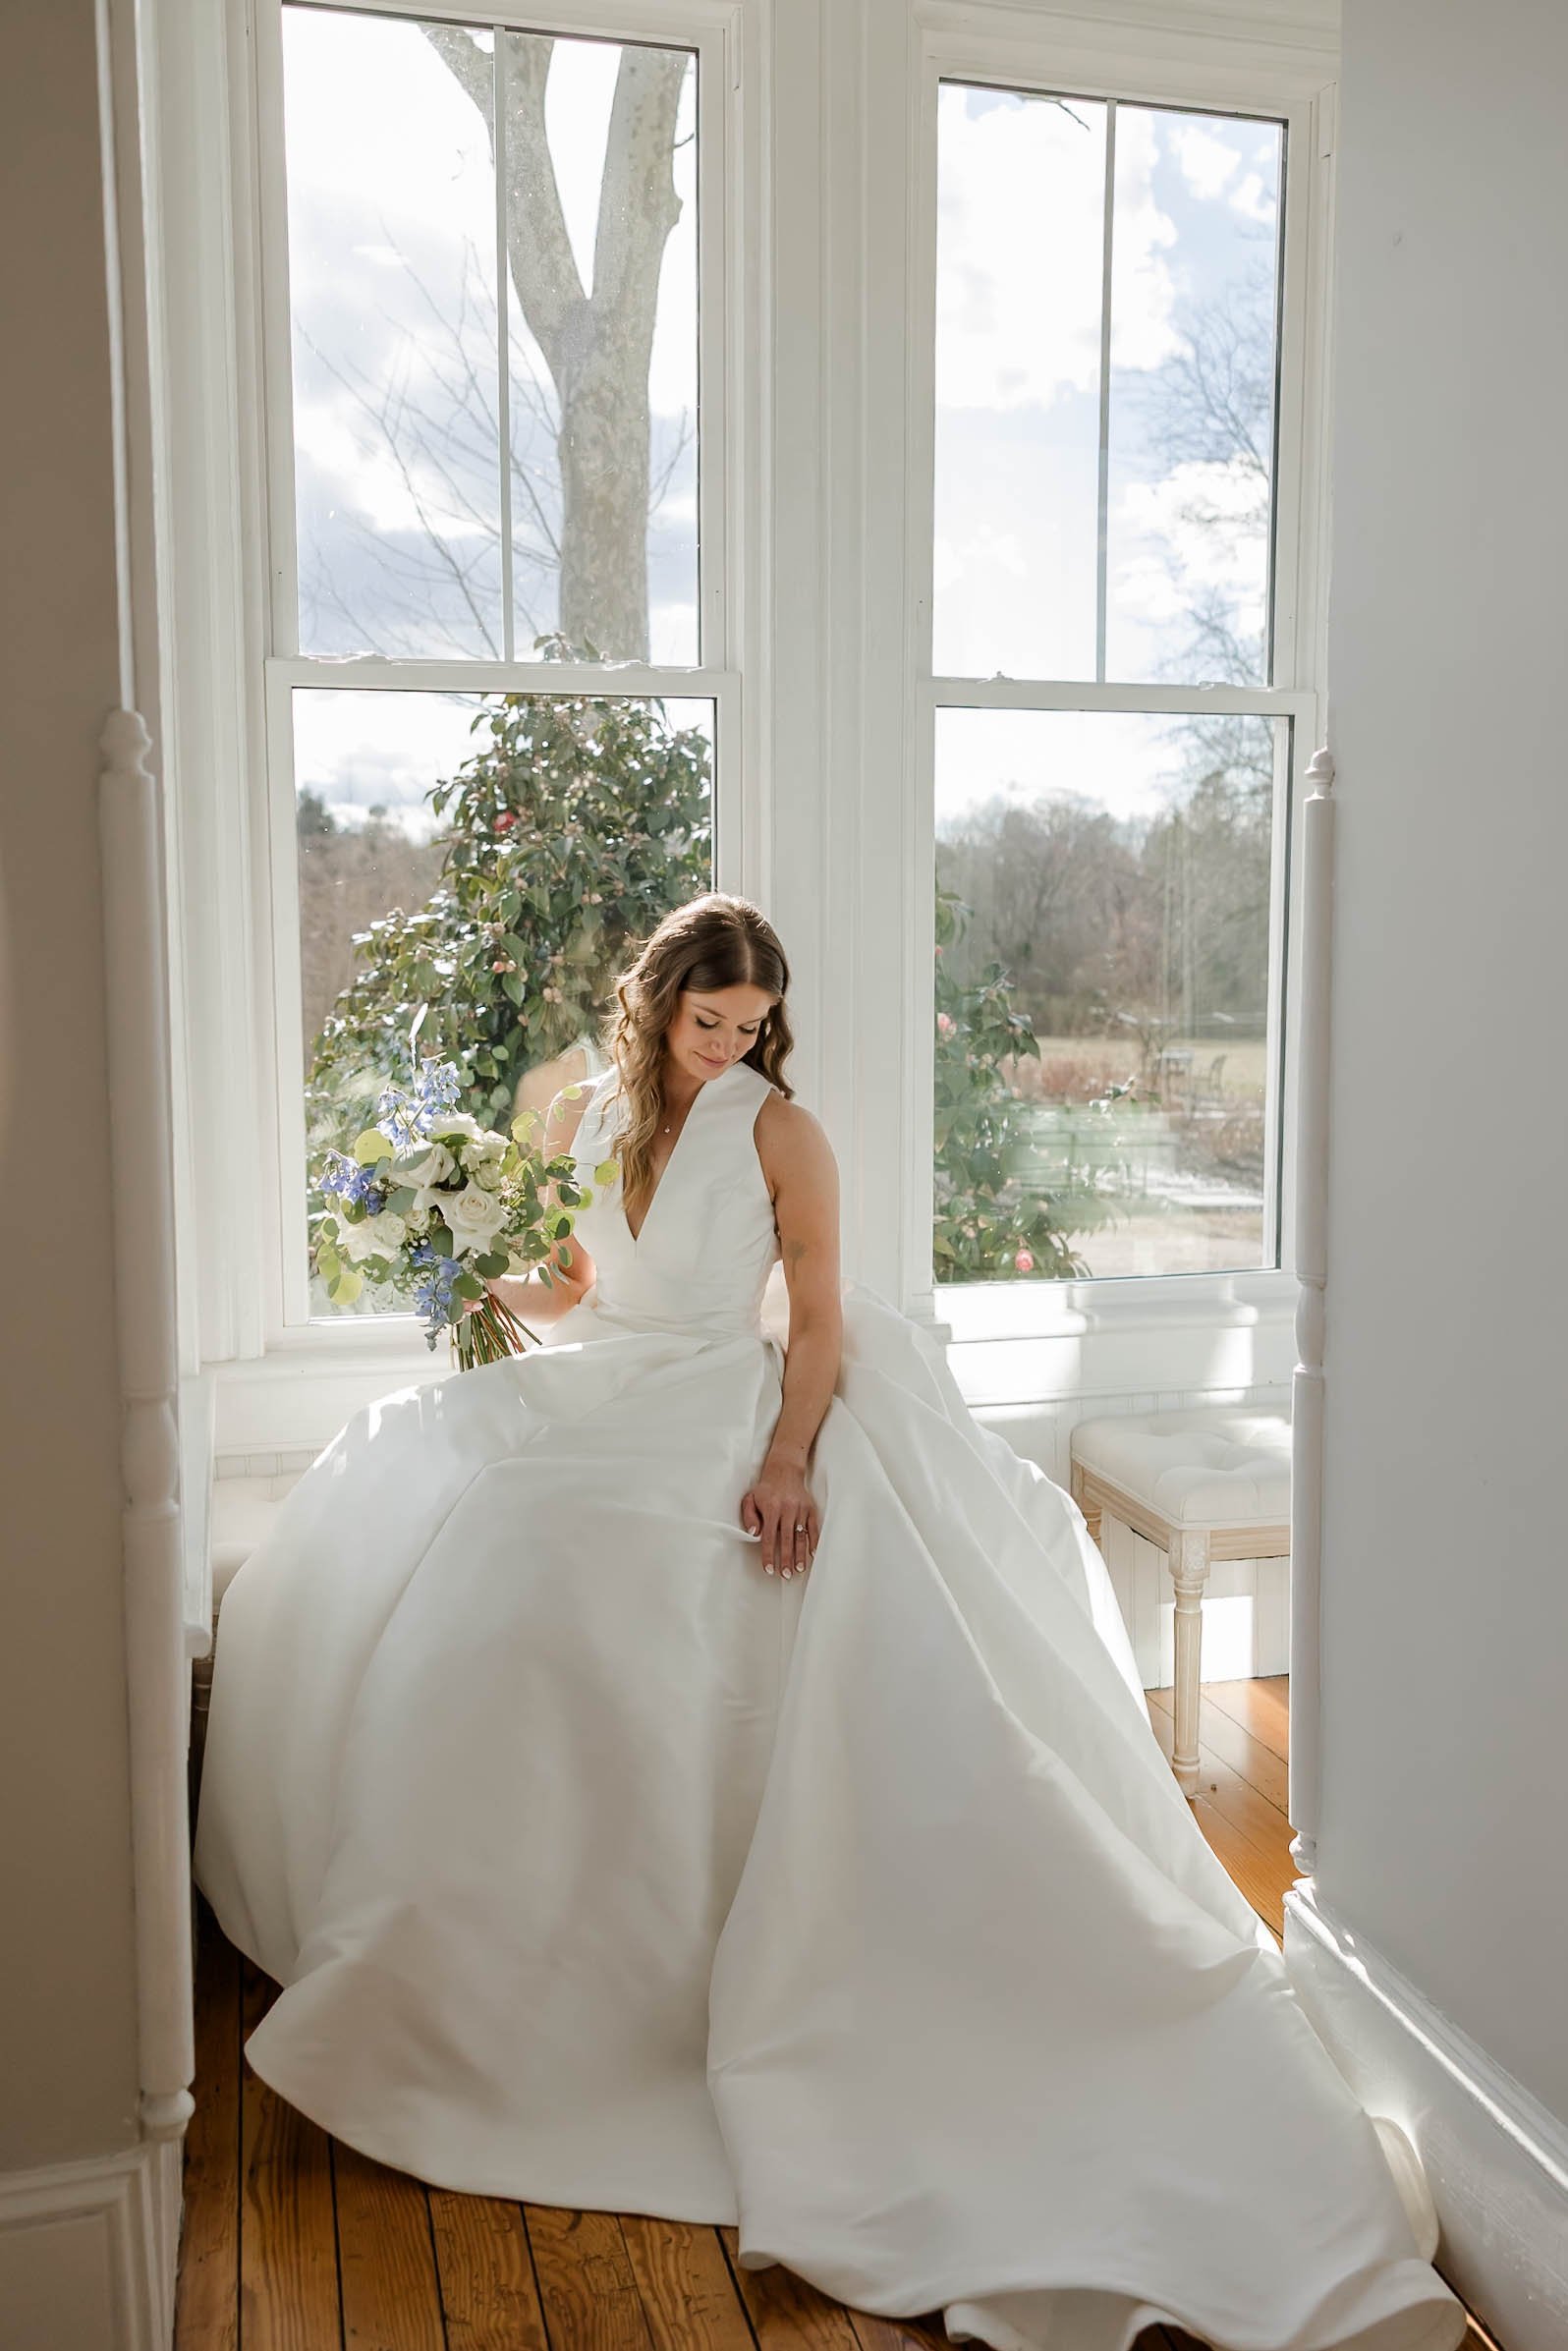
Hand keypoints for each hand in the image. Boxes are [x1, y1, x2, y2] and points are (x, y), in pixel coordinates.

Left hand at [740, 1450, 819, 1579]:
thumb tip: (754, 1534)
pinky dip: (814, 1542)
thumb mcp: (750, 1499)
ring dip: (800, 1555)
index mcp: (771, 1509)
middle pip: (787, 1540)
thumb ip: (749, 1517)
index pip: (769, 1537)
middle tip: (785, 1575)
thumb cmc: (765, 1489)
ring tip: (798, 1569)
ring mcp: (800, 1510)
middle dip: (786, 1559)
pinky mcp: (810, 1509)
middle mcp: (787, 1510)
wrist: (784, 1471)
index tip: (769, 1569)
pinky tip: (813, 1554)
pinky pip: (813, 1528)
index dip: (769, 1555)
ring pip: (801, 1536)